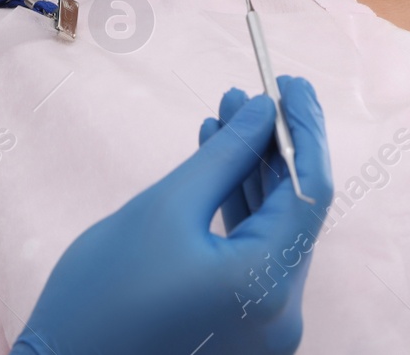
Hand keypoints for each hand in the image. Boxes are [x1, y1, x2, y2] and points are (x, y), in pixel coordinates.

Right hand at [12, 76, 334, 354]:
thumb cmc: (99, 300)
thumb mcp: (165, 208)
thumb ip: (226, 155)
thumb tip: (263, 111)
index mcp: (267, 286)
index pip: (311, 190)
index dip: (304, 129)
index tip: (289, 82)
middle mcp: (281, 314)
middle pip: (294, 211)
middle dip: (272, 146)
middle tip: (250, 91)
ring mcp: (262, 326)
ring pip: (272, 230)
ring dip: (253, 172)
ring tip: (226, 114)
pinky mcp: (242, 327)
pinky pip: (252, 254)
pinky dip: (239, 208)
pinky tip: (219, 161)